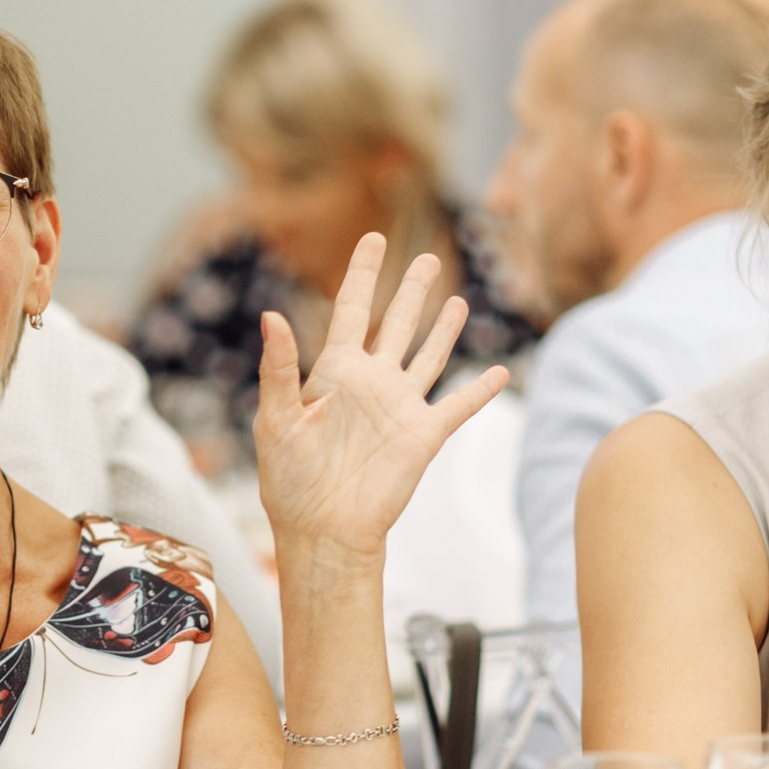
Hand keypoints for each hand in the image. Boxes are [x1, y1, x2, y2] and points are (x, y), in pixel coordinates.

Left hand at [252, 234, 507, 558]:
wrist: (323, 529)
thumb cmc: (289, 481)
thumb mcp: (276, 420)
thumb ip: (278, 368)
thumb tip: (271, 315)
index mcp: (332, 373)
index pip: (349, 309)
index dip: (362, 273)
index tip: (372, 238)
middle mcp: (369, 383)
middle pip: (395, 324)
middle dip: (409, 290)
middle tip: (426, 258)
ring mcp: (399, 407)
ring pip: (428, 356)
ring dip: (442, 329)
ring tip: (457, 299)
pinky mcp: (423, 435)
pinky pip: (458, 406)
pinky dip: (479, 389)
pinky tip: (497, 371)